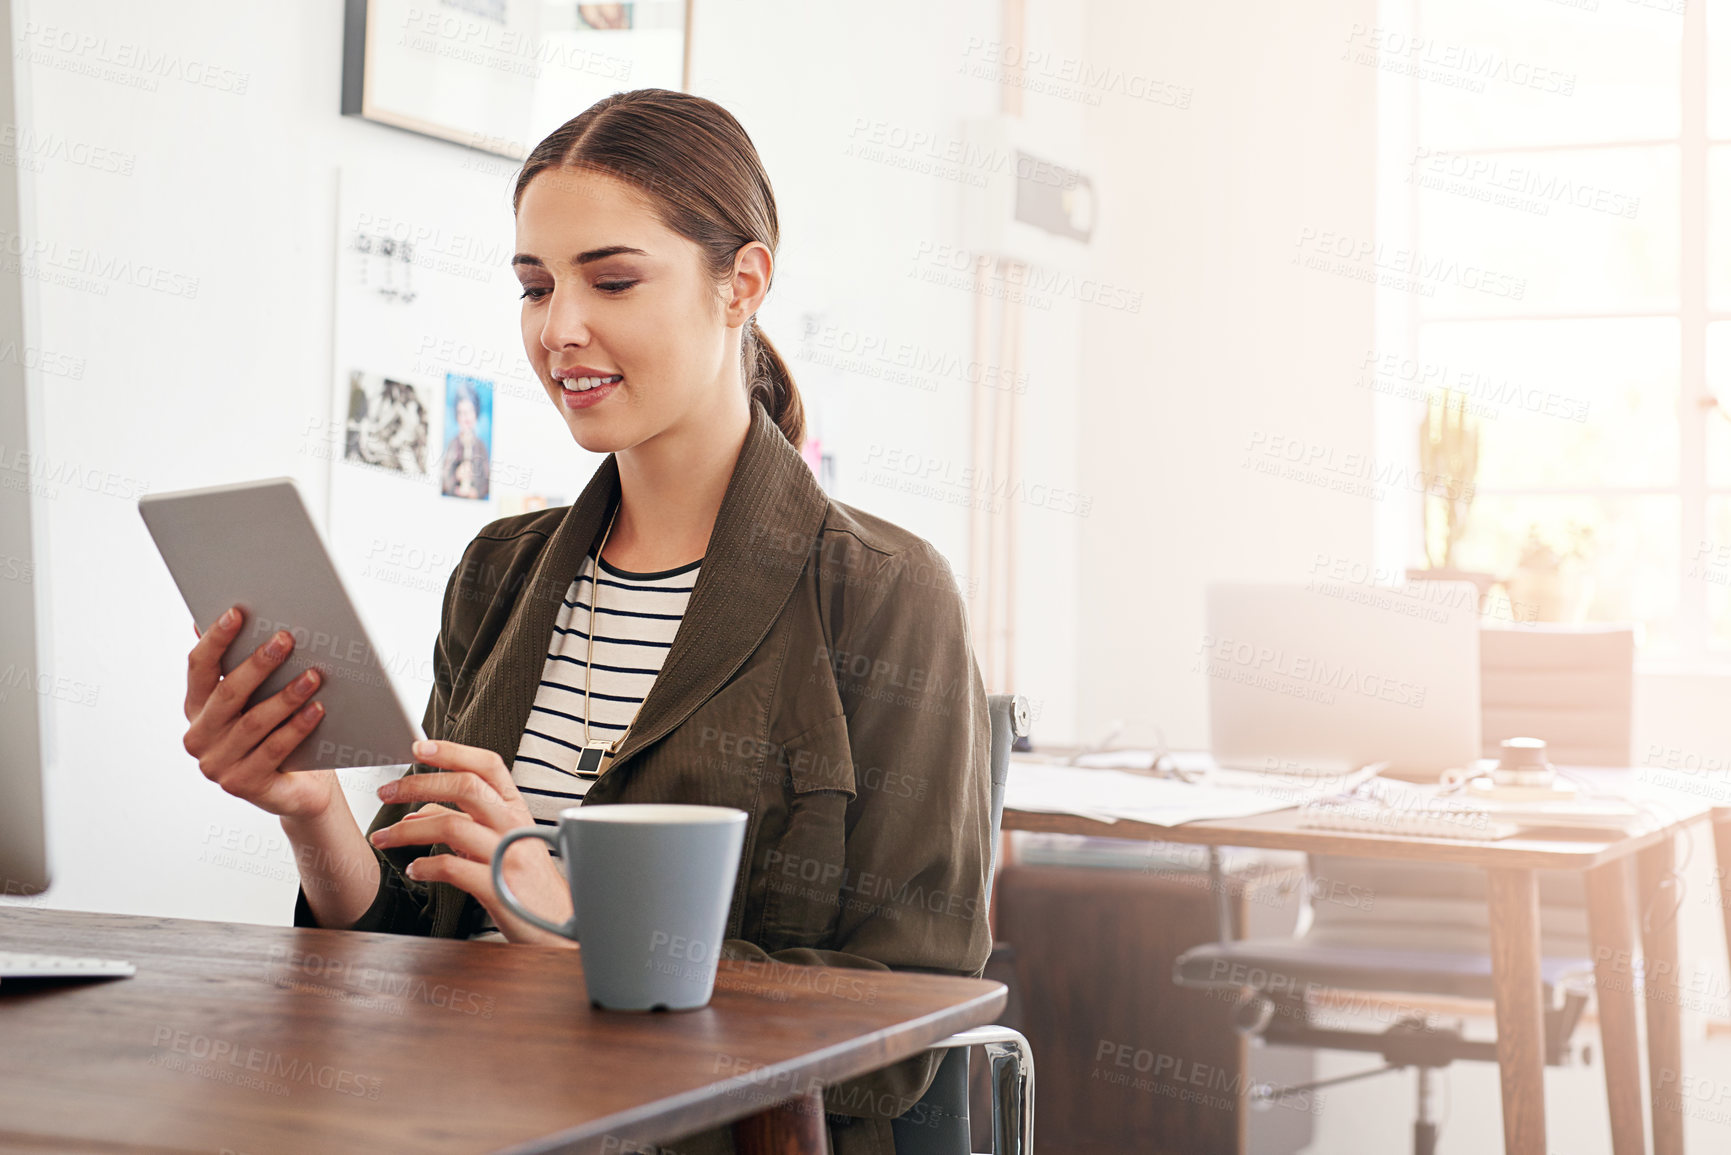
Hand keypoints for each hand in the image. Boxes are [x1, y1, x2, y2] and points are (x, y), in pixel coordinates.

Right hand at [182, 605, 336, 820]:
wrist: (298, 790)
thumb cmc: (278, 734)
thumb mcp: (259, 700)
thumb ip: (244, 668)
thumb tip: (241, 615)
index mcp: (197, 709)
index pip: (199, 668)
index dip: (216, 639)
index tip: (237, 612)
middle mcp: (200, 737)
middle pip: (228, 692)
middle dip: (258, 663)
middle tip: (286, 639)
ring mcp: (218, 765)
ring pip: (254, 722)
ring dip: (286, 696)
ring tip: (313, 675)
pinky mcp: (242, 784)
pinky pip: (273, 750)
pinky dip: (297, 728)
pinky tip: (317, 710)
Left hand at [368, 739, 577, 947]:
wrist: (560, 925)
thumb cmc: (527, 883)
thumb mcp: (499, 843)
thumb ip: (463, 822)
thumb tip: (417, 811)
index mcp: (516, 809)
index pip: (487, 765)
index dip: (453, 752)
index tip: (419, 747)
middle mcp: (514, 825)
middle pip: (465, 786)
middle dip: (418, 784)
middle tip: (386, 791)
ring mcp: (508, 854)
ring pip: (452, 825)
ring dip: (408, 830)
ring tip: (383, 838)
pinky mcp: (498, 887)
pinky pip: (453, 868)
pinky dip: (425, 866)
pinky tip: (414, 869)